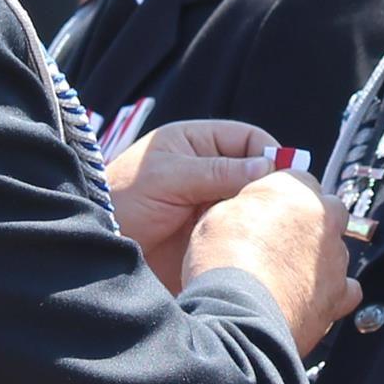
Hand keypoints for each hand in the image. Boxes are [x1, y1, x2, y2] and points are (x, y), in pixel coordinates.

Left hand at [113, 119, 290, 289]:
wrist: (98, 244)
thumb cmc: (123, 199)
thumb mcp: (169, 177)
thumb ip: (218, 171)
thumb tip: (269, 165)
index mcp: (197, 143)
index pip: (248, 139)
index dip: (269, 153)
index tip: (285, 175)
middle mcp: (208, 170)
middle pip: (256, 171)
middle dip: (270, 185)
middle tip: (284, 204)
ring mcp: (210, 203)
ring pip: (251, 203)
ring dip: (261, 212)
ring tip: (268, 227)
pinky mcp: (209, 233)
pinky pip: (239, 230)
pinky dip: (249, 235)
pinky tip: (253, 244)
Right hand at [188, 171, 356, 355]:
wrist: (238, 312)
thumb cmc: (223, 262)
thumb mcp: (218, 215)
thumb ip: (246, 207)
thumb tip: (250, 212)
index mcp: (294, 189)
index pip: (298, 181)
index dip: (281, 198)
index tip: (270, 211)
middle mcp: (323, 217)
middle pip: (325, 212)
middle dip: (307, 224)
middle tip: (279, 242)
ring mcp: (335, 256)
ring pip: (334, 250)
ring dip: (316, 259)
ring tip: (284, 277)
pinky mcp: (340, 293)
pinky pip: (345, 289)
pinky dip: (330, 293)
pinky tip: (308, 298)